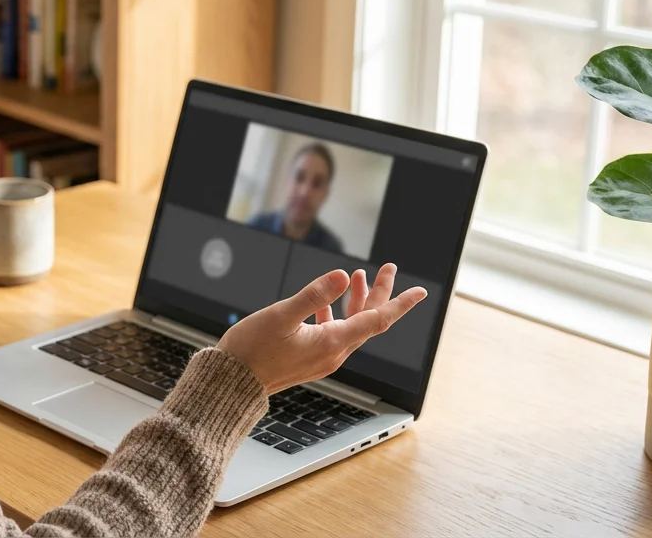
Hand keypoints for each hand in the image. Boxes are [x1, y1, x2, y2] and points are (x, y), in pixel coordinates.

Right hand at [216, 264, 425, 393]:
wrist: (232, 383)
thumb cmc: (251, 350)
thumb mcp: (281, 315)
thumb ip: (314, 295)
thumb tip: (342, 275)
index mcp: (331, 343)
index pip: (377, 320)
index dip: (399, 302)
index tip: (420, 290)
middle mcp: (332, 353)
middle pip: (369, 321)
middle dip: (379, 293)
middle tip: (387, 268)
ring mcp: (322, 358)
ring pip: (352, 327)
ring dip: (357, 301)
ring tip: (358, 276)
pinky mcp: (309, 359)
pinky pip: (334, 334)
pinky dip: (337, 314)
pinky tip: (328, 304)